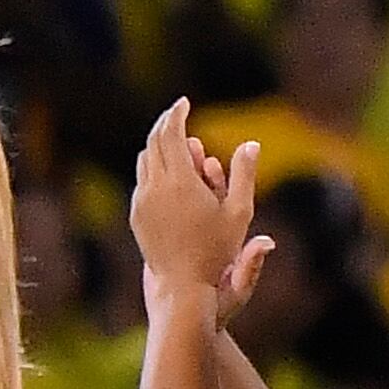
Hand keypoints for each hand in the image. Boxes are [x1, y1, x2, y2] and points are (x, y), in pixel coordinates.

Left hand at [127, 103, 259, 315]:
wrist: (183, 286)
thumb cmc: (217, 250)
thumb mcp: (239, 211)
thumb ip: (244, 174)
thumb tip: (251, 143)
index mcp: (179, 182)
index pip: (169, 133)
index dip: (176, 113)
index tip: (184, 102)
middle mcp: (154, 188)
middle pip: (153, 142)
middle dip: (165, 124)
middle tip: (178, 114)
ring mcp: (141, 202)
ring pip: (144, 161)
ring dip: (159, 146)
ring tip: (175, 139)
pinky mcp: (136, 216)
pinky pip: (142, 181)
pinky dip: (153, 167)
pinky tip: (166, 168)